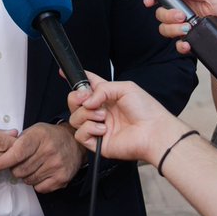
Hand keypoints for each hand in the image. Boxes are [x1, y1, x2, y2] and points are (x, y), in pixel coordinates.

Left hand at [0, 123, 84, 192]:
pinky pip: (39, 188)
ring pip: (28, 180)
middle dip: (16, 168)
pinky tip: (42, 172)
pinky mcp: (62, 178)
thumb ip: (17, 143)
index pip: (17, 153)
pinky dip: (37, 183)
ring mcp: (56, 165)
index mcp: (38, 137)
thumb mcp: (33, 131)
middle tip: (22, 162)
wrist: (74, 142)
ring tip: (34, 165)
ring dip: (26, 176)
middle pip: (20, 170)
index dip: (2, 161)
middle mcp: (48, 151)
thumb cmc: (49, 136)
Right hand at [67, 72, 185, 165]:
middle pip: (75, 102)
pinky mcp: (97, 143)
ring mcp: (98, 127)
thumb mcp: (124, 87)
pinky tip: (103, 128)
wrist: (153, 132)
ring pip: (75, 118)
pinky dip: (89, 129)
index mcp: (107, 96)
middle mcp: (100, 111)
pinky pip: (80, 134)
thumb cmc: (146, 110)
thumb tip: (85, 100)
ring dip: (86, 114)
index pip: (88, 86)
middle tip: (86, 98)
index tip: (63, 72)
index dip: (76, 79)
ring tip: (103, 116)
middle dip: (75, 97)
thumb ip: (101, 89)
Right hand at [143, 0, 216, 55]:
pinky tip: (189, 44)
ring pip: (165, 30)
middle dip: (167, 15)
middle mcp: (185, 15)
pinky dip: (180, 45)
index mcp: (189, 0)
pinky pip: (177, 46)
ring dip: (172, 29)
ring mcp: (187, 30)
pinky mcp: (191, 44)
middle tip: (182, 17)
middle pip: (161, 14)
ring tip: (187, 29)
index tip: (149, 1)